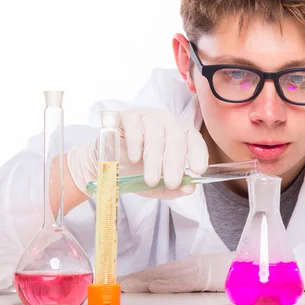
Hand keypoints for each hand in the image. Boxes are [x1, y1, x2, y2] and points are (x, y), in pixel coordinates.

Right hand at [67, 107, 208, 198]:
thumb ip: (173, 188)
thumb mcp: (157, 185)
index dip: (198, 154)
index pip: (195, 141)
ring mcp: (148, 116)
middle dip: (174, 163)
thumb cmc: (137, 171)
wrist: (106, 166)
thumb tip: (189, 188)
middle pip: (176, 139)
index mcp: (181, 135)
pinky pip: (134, 126)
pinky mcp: (128, 116)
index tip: (197, 170)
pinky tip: (134, 159)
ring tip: (150, 179)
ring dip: (154, 159)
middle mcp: (168, 122)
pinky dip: (135, 144)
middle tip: (171, 182)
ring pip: (155, 135)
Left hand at [118, 252, 235, 292]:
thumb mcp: (212, 277)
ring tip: (126, 286)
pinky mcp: (207, 275)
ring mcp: (198, 269)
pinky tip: (154, 287)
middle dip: (136, 278)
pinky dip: (168, 284)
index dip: (141, 276)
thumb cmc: (236, 272)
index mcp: (190, 266)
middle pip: (158, 272)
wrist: (257, 264)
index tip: (123, 281)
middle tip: (115, 284)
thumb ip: (194, 280)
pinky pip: (184, 281)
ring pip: (166, 276)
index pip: (161, 271)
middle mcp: (190, 265)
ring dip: (144, 281)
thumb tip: (173, 286)